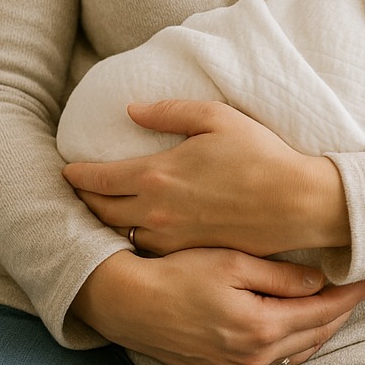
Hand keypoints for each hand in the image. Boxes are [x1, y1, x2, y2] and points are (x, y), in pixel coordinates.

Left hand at [62, 98, 350, 254]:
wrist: (297, 203)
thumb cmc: (261, 156)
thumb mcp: (216, 118)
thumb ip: (169, 112)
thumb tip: (132, 110)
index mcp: (156, 174)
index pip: (99, 179)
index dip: (77, 175)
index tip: (66, 171)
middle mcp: (155, 211)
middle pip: (101, 211)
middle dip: (83, 201)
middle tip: (75, 194)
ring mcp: (172, 237)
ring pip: (121, 235)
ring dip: (104, 224)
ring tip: (98, 215)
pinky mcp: (190, 253)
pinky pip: (148, 250)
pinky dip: (133, 242)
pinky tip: (135, 235)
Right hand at [70, 245, 364, 364]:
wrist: (129, 305)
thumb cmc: (178, 274)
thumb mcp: (232, 263)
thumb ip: (280, 275)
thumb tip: (320, 281)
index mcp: (261, 327)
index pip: (321, 312)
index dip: (350, 296)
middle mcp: (254, 359)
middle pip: (314, 336)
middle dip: (341, 314)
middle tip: (361, 293)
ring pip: (295, 354)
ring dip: (318, 332)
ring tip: (336, 309)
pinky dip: (291, 347)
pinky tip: (296, 330)